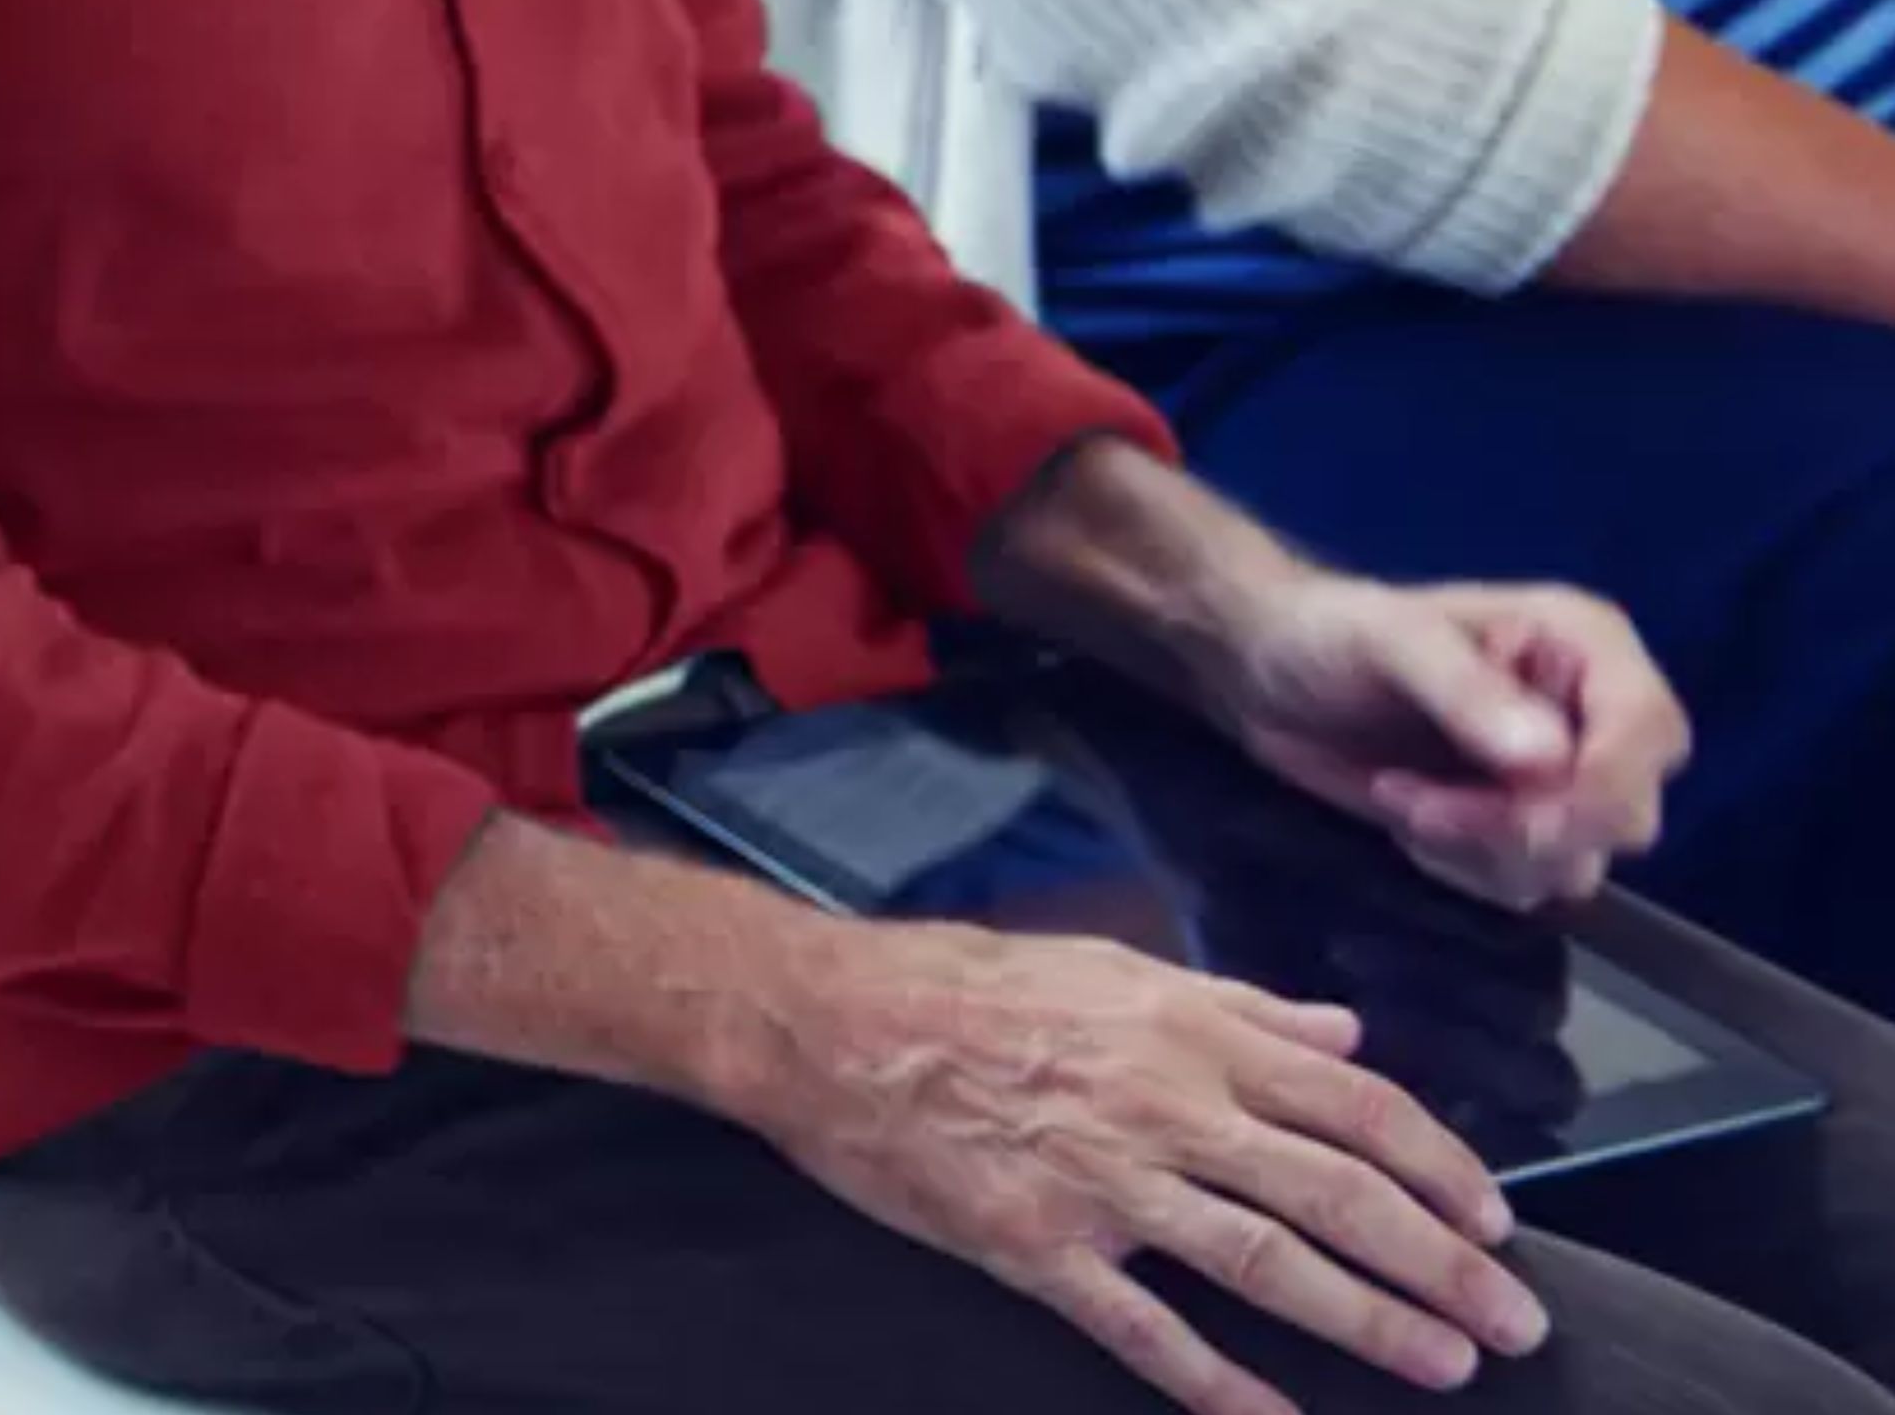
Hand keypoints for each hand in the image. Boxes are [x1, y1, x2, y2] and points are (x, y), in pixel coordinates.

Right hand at [726, 911, 1546, 1414]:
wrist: (821, 1022)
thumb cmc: (962, 983)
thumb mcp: (1112, 965)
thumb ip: (1238, 1006)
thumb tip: (1342, 1036)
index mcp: (1190, 1036)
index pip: (1357, 1108)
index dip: (1443, 1169)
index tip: (1496, 1220)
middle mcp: (1164, 1109)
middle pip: (1338, 1194)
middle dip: (1442, 1264)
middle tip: (1515, 1320)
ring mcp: (1101, 1185)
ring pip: (1265, 1263)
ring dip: (1367, 1320)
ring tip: (1442, 1362)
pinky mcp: (1036, 1248)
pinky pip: (1145, 1330)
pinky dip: (1220, 1386)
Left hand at [1209, 574, 1684, 913]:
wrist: (1269, 674)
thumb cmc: (1330, 633)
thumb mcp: (1387, 641)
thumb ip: (1465, 692)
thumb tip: (1550, 762)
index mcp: (1588, 647)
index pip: (1650, 732)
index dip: (1602, 789)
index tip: (1519, 815)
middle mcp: (1595, 716)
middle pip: (1627, 815)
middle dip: (1524, 827)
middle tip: (1423, 803)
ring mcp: (1563, 780)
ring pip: (1576, 863)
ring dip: (1481, 850)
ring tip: (1402, 796)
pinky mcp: (1520, 829)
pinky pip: (1526, 884)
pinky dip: (1464, 867)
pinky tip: (1409, 819)